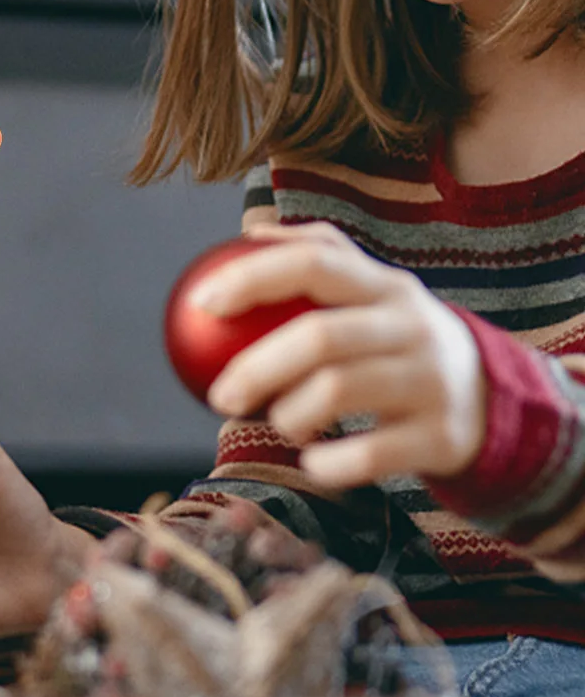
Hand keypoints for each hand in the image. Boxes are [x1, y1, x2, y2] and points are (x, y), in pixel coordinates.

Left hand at [199, 221, 487, 487]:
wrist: (495, 402)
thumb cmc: (400, 340)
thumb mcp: (374, 291)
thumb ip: (318, 255)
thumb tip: (248, 233)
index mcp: (385, 285)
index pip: (314, 262)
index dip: (253, 277)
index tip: (202, 302)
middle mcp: (412, 326)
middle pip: (320, 336)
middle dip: (257, 367)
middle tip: (220, 396)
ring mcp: (432, 380)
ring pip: (340, 391)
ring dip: (290, 414)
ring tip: (278, 423)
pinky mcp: (443, 436)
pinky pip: (372, 454)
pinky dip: (330, 463)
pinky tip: (312, 463)